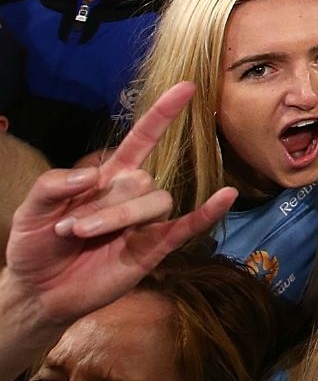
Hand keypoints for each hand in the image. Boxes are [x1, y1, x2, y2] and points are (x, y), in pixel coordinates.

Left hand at [4, 82, 236, 331]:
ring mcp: (145, 224)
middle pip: (141, 180)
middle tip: (67, 227)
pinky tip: (224, 196)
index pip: (141, 140)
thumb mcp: (30, 209)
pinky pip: (187, 227)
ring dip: (118, 215)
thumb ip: (53, 184)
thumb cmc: (36, 245)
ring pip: (155, 202)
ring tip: (83, 235)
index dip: (161, 114)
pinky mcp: (153, 250)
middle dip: (104, 201)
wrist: (37, 292)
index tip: (186, 87)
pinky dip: (208, 212)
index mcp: (107, 179)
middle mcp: (131, 196)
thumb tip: (95, 175)